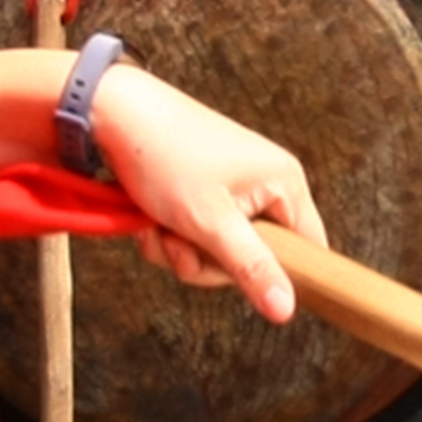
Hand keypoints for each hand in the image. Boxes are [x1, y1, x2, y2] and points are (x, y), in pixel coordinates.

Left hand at [81, 63, 324, 324]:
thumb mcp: (211, 223)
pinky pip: (200, 234)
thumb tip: (286, 310)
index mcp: (285, 183)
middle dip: (206, 261)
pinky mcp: (206, 190)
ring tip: (158, 227)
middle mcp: (266, 183)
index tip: (236, 275)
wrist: (114, 111)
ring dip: (182, 250)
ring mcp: (235, 186)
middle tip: (178, 242)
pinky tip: (150, 220)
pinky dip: (172, 235)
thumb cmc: (166, 155)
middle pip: (255, 257)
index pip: (308, 250)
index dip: (277, 273)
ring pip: (220, 250)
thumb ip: (252, 269)